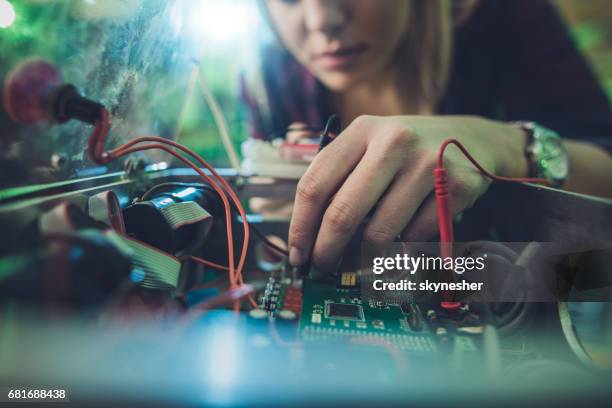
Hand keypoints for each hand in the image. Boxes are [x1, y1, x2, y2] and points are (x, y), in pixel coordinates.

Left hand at [288, 115, 527, 269]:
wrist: (472, 137)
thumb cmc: (406, 149)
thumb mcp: (370, 145)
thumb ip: (339, 177)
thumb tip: (307, 237)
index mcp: (362, 130)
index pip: (314, 185)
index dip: (300, 226)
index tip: (297, 253)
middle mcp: (393, 142)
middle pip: (342, 213)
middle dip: (326, 251)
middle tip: (322, 267)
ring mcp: (428, 165)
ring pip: (379, 232)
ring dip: (364, 256)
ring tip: (362, 258)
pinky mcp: (456, 188)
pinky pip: (414, 236)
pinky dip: (403, 245)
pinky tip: (403, 236)